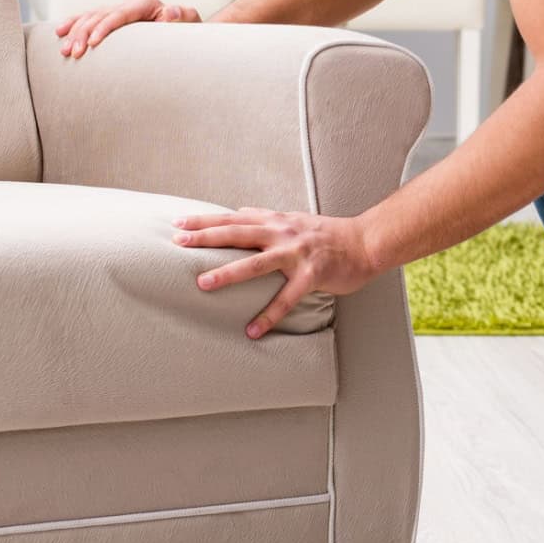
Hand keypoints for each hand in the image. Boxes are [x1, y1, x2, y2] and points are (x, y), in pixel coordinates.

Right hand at [53, 0, 203, 57]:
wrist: (185, 32)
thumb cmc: (188, 31)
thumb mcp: (190, 23)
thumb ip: (183, 17)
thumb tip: (170, 11)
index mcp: (146, 3)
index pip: (120, 14)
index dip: (105, 27)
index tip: (93, 44)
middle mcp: (129, 4)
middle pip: (100, 15)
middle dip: (84, 34)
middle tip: (74, 53)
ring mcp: (118, 10)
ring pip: (89, 17)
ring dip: (74, 33)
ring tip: (65, 51)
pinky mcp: (111, 19)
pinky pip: (87, 19)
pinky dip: (73, 25)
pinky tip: (59, 33)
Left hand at [171, 207, 383, 338]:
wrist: (365, 242)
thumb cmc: (328, 234)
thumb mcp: (293, 219)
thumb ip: (266, 217)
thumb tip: (239, 212)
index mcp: (275, 222)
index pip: (234, 219)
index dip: (206, 221)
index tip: (179, 223)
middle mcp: (282, 233)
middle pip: (238, 233)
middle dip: (206, 238)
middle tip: (178, 243)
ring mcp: (297, 254)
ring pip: (257, 262)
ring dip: (228, 273)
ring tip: (202, 283)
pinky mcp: (312, 274)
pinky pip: (287, 298)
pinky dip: (269, 314)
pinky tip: (253, 330)